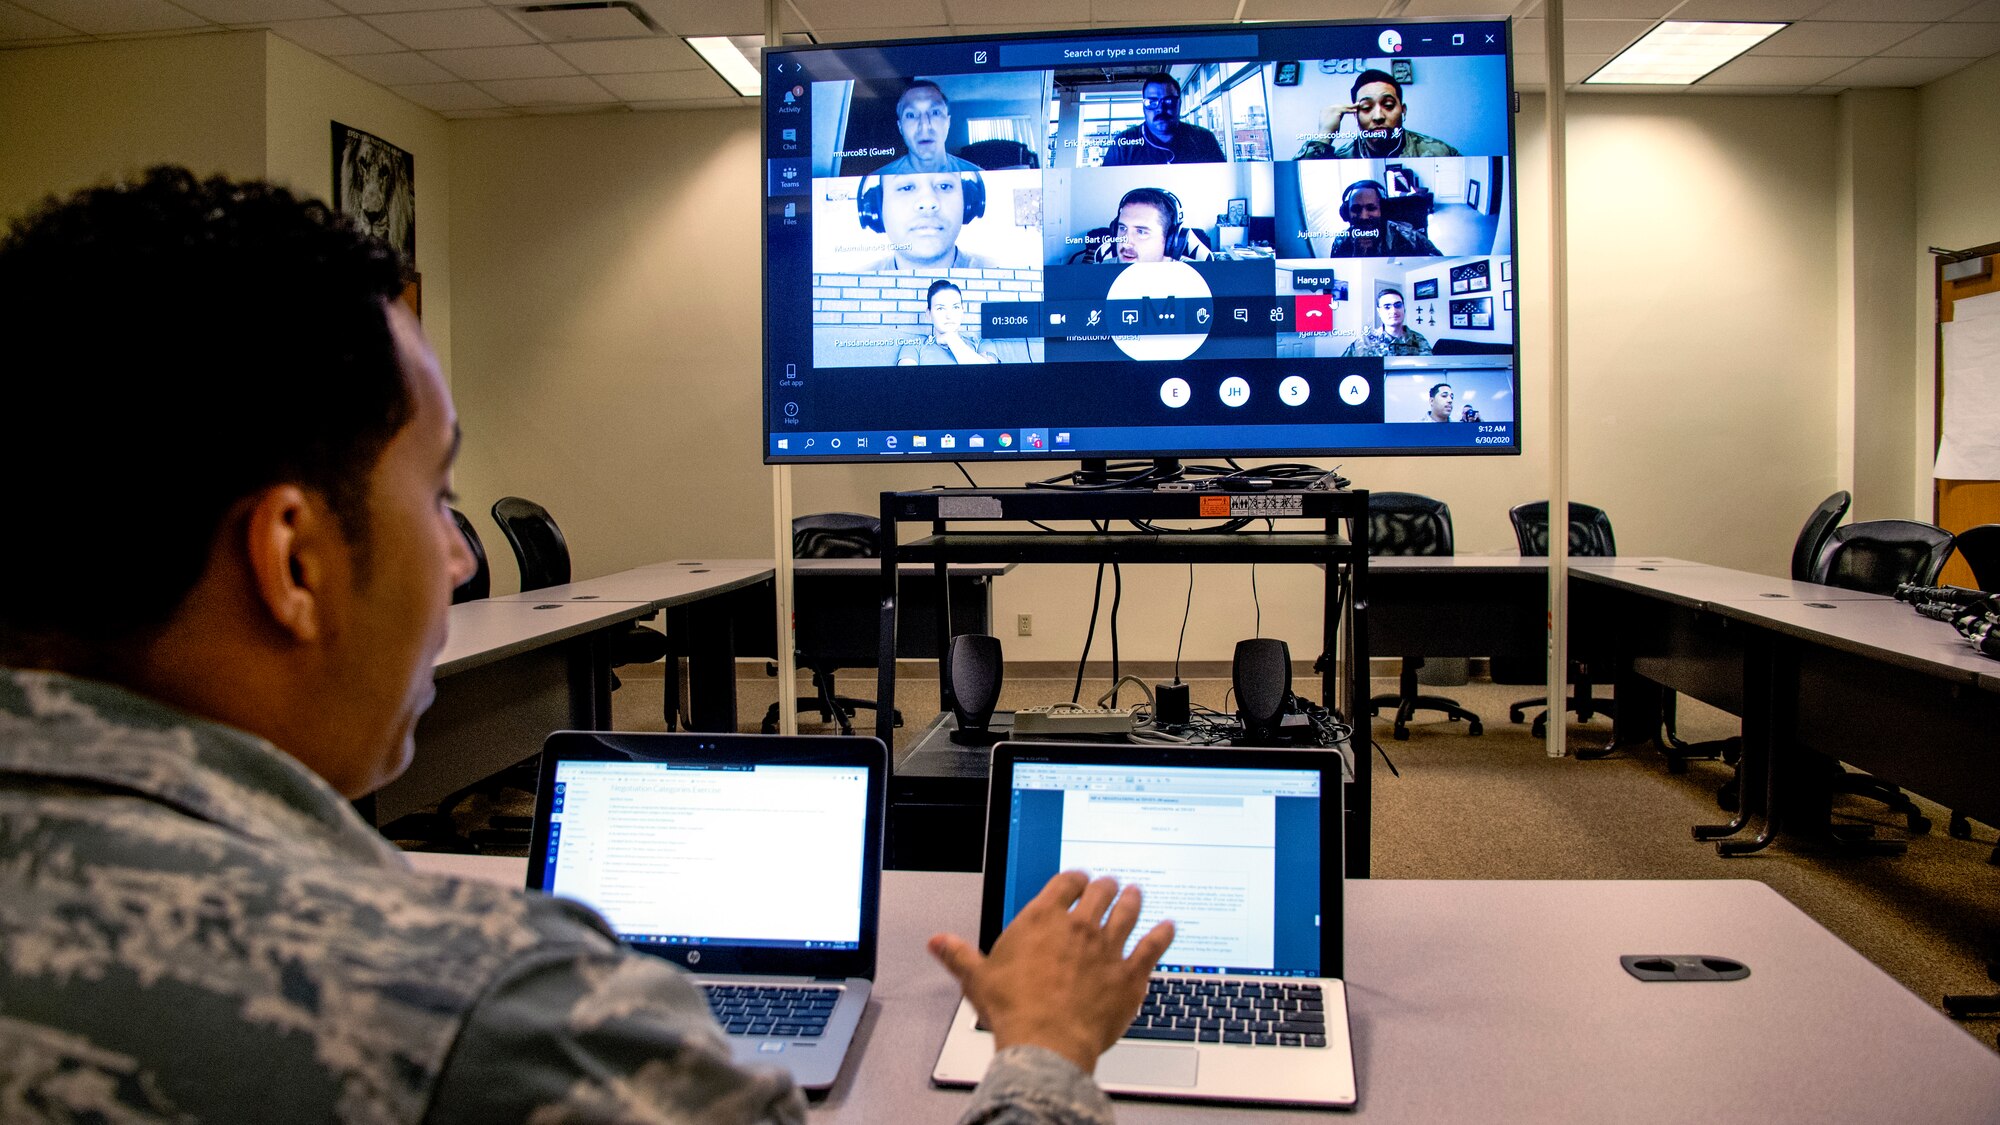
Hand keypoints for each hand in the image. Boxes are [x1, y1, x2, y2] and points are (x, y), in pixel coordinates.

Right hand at [929, 871, 1174, 1074]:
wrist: (1047, 1044)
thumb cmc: (1014, 1011)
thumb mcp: (977, 978)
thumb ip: (959, 954)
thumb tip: (938, 942)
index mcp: (1043, 919)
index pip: (1065, 882)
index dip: (1074, 877)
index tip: (1078, 879)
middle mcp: (1080, 927)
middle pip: (1100, 892)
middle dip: (1106, 885)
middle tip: (1110, 884)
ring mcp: (1108, 948)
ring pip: (1129, 912)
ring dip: (1134, 900)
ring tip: (1136, 893)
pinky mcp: (1130, 974)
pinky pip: (1153, 947)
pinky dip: (1164, 935)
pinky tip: (1170, 927)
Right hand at [1319, 103, 1358, 133]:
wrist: (1325, 134)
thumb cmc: (1328, 132)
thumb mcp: (1330, 123)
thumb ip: (1333, 118)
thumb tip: (1339, 117)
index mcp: (1324, 110)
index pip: (1335, 107)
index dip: (1342, 108)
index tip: (1349, 108)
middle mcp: (1327, 108)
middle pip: (1340, 106)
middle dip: (1348, 106)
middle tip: (1355, 105)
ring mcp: (1331, 109)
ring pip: (1343, 107)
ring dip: (1351, 106)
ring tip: (1357, 105)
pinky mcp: (1336, 111)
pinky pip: (1345, 110)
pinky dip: (1351, 110)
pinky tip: (1355, 110)